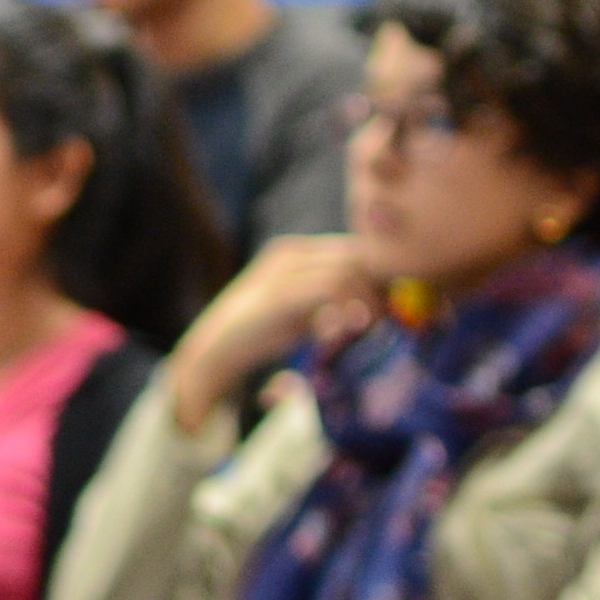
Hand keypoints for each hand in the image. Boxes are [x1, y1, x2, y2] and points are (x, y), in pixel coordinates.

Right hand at [171, 235, 378, 427]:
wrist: (214, 350)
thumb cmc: (259, 333)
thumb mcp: (299, 311)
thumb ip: (326, 302)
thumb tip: (367, 307)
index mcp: (294, 251)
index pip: (351, 248)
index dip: (376, 274)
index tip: (385, 304)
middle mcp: (290, 253)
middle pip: (355, 254)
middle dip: (377, 285)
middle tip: (384, 317)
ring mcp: (283, 270)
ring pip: (347, 269)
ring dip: (367, 298)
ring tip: (370, 325)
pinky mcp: (280, 294)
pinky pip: (329, 288)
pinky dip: (348, 306)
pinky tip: (351, 327)